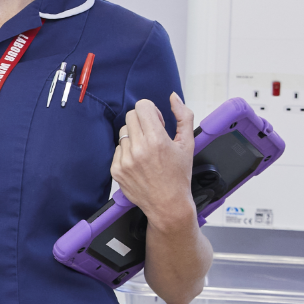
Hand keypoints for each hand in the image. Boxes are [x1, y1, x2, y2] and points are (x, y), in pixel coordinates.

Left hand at [110, 93, 195, 230]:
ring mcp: (125, 160)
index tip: (157, 122)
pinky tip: (139, 163)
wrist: (168, 205)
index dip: (151, 112)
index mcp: (156, 140)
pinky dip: (127, 152)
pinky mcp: (116, 169)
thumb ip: (183, 116)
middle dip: (142, 122)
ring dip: (134, 137)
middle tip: (152, 136)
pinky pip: (117, 148)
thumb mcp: (188, 144)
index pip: (142, 106)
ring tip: (146, 152)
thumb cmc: (179, 176)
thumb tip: (173, 97)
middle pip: (131, 115)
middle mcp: (138, 149)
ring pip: (124, 132)